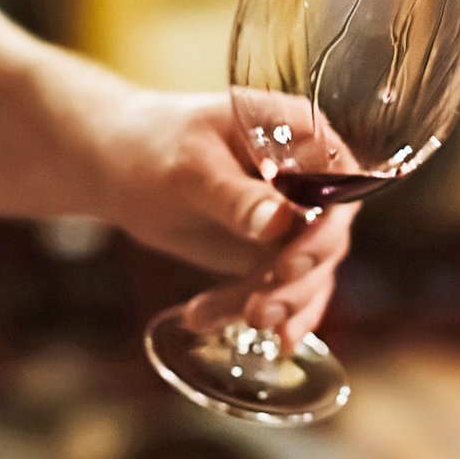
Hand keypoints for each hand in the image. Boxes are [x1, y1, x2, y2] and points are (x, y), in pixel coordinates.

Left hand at [97, 91, 355, 345]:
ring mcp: (291, 221)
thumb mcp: (191, 167)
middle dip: (296, 285)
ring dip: (274, 307)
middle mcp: (308, 181)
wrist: (121, 165)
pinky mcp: (267, 254)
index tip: (290, 266)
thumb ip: (235, 195)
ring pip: (305, 278)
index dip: (325, 232)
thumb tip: (279, 223)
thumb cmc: (156, 143)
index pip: (339, 189)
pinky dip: (245, 312)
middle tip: (258, 311)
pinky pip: (274, 292)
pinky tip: (206, 320)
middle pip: (327, 242)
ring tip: (225, 319)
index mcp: (303, 138)